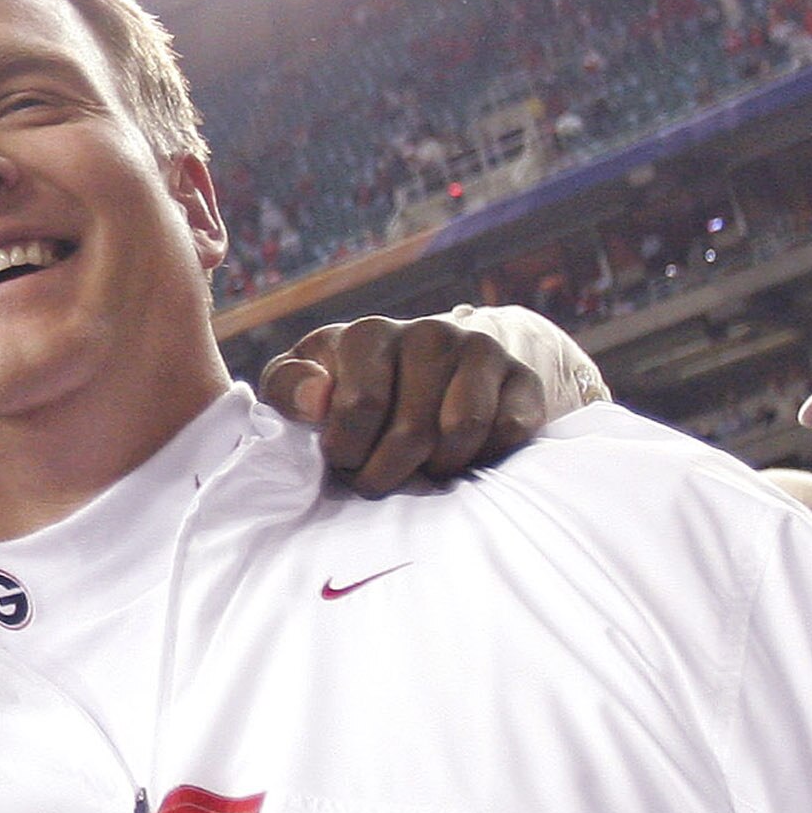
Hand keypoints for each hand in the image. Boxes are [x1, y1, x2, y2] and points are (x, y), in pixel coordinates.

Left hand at [261, 313, 547, 494]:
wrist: (430, 376)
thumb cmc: (348, 390)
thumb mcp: (300, 386)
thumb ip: (288, 388)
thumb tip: (318, 398)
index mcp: (369, 333)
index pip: (360, 406)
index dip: (347, 451)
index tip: (342, 461)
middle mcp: (429, 332)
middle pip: (411, 431)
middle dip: (386, 473)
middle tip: (377, 480)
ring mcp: (480, 350)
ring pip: (462, 430)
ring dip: (436, 469)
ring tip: (417, 469)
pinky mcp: (523, 378)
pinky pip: (508, 432)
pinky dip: (482, 459)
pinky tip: (458, 457)